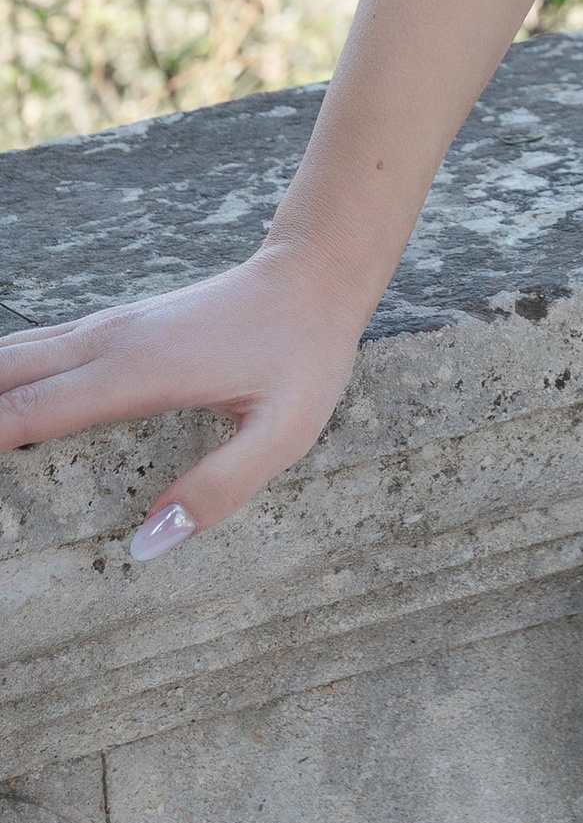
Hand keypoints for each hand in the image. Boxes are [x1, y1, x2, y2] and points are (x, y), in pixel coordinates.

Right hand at [0, 235, 367, 559]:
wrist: (313, 275)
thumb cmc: (301, 356)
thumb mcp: (283, 432)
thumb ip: (217, 490)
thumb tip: (145, 546)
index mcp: (135, 374)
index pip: (23, 417)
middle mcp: (105, 344)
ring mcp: (103, 330)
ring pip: (7, 359)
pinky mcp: (110, 328)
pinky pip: (30, 351)